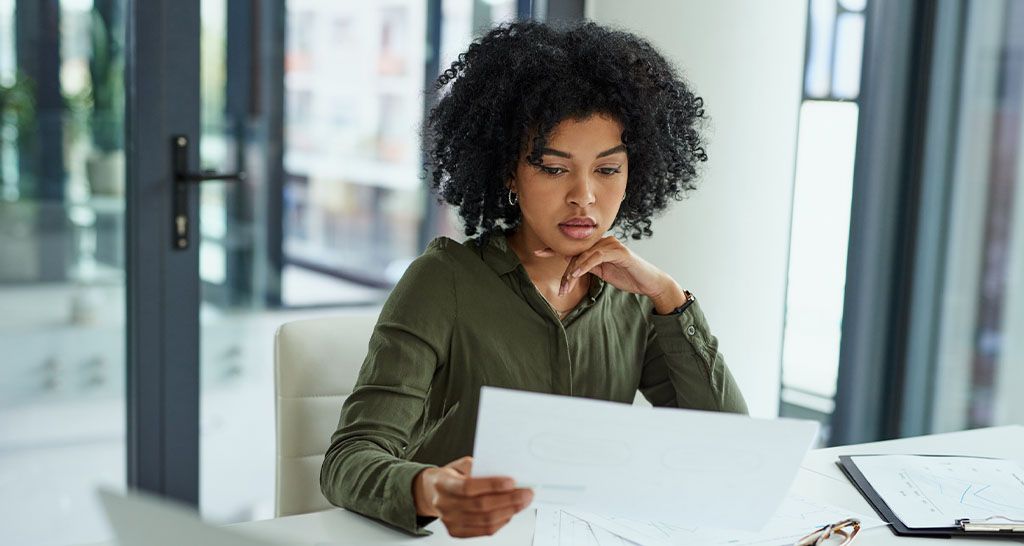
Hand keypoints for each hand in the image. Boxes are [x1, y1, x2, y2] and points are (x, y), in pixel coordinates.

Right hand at [413, 456, 533, 537]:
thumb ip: (478, 468)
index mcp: (442, 484)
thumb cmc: (449, 476)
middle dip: (508, 500)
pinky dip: (501, 522)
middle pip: (480, 506)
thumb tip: (504, 472)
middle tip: (526, 493)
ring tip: (522, 503)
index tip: (511, 481)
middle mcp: (444, 504)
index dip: (491, 485)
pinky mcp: (457, 531)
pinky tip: (510, 513)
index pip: (468, 487)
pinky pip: (484, 531)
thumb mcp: (459, 465)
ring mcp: (450, 521)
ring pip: (485, 521)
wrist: (430, 492)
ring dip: (509, 511)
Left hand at [534, 236, 685, 311]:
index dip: (555, 249)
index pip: (574, 247)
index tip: (538, 252)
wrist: (649, 283)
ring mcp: (611, 244)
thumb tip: (570, 265)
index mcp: (598, 246)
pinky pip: (596, 257)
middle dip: (566, 271)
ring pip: (584, 255)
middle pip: (577, 253)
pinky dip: (585, 265)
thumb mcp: (602, 272)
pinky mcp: (618, 251)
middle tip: (561, 289)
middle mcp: (603, 241)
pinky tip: (577, 274)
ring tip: (567, 287)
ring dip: (574, 272)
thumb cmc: (627, 277)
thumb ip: (588, 266)